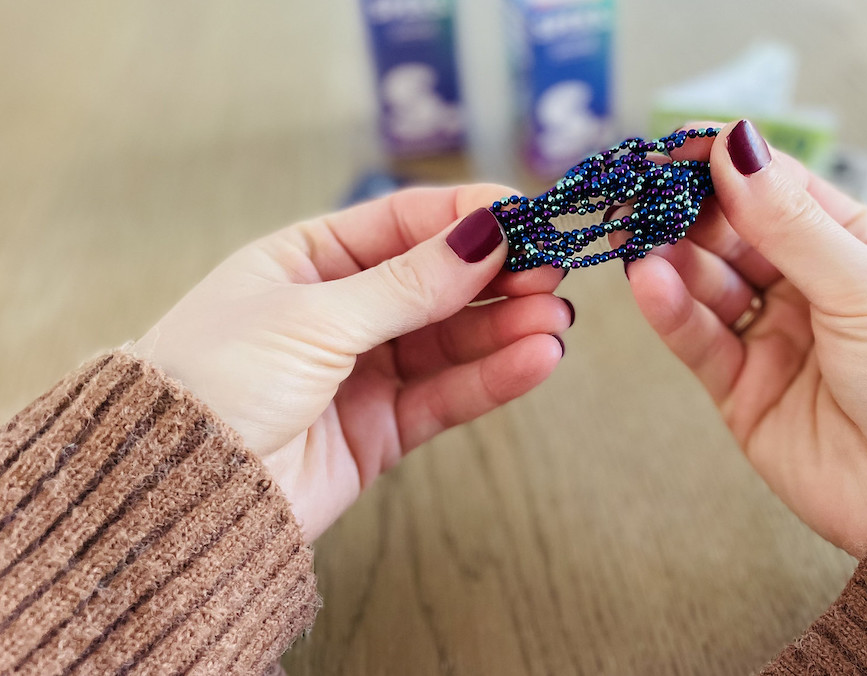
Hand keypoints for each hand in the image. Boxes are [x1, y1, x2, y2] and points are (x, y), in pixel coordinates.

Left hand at [131, 185, 571, 541]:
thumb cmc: (214, 379)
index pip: (403, 224)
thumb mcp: (313, 316)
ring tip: (556, 320)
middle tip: (555, 272)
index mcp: (308, 260)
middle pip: (438, 283)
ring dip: (507, 328)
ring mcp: (363, 371)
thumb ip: (406, 283)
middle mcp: (341, 311)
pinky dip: (493, 377)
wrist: (171, 493)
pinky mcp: (381, 430)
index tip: (527, 216)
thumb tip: (484, 233)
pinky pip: (447, 394)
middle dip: (499, 276)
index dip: (467, 217)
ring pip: (452, 340)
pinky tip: (536, 359)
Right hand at [624, 121, 866, 556]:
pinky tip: (649, 283)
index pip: (775, 187)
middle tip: (639, 192)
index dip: (725, 163)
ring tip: (636, 239)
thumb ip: (791, 222)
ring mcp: (772, 336)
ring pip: (706, 283)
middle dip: (685, 210)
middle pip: (731, 232)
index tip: (673, 142)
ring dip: (670, 258)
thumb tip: (736, 145)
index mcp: (850, 245)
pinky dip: (671, 311)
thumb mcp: (864, 286)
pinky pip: (699, 339)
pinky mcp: (742, 388)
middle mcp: (806, 285)